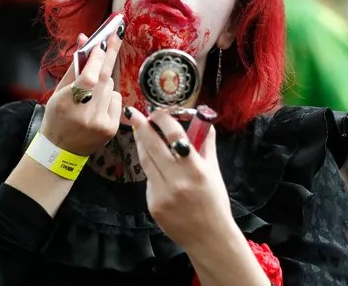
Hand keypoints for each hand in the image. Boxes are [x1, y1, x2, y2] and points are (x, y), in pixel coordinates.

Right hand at [40, 32, 123, 155]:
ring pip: (111, 87)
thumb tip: (84, 40)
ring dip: (104, 82)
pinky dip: (109, 97)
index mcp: (67, 103)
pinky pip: (116, 100)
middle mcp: (85, 115)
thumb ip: (74, 66)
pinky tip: (97, 106)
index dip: (98, 57)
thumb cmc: (57, 116)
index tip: (104, 40)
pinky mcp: (111, 129)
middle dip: (110, 55)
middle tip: (116, 36)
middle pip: (105, 78)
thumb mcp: (58, 92)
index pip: (89, 77)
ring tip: (91, 94)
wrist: (60, 150)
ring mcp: (100, 123)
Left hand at [126, 107, 233, 249]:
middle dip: (142, 126)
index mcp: (196, 170)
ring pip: (146, 161)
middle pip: (154, 146)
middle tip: (133, 112)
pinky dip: (150, 168)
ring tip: (137, 129)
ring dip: (140, 144)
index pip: (176, 137)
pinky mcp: (153, 204)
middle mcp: (178, 181)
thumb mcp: (214, 171)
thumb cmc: (214, 202)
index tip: (157, 111)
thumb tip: (203, 120)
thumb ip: (205, 145)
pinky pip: (148, 180)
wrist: (208, 238)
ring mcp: (162, 194)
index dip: (163, 121)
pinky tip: (153, 162)